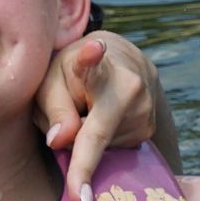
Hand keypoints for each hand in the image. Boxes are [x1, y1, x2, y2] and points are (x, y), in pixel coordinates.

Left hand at [39, 31, 162, 200]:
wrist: (119, 61)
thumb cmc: (73, 73)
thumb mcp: (52, 80)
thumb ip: (52, 107)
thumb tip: (60, 141)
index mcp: (100, 67)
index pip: (91, 71)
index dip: (90, 60)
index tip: (94, 49)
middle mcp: (132, 87)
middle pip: (89, 135)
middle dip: (69, 139)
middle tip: (66, 117)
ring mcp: (146, 111)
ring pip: (100, 147)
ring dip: (82, 140)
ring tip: (85, 111)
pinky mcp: (147, 132)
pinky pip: (111, 152)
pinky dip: (98, 144)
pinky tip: (100, 120)